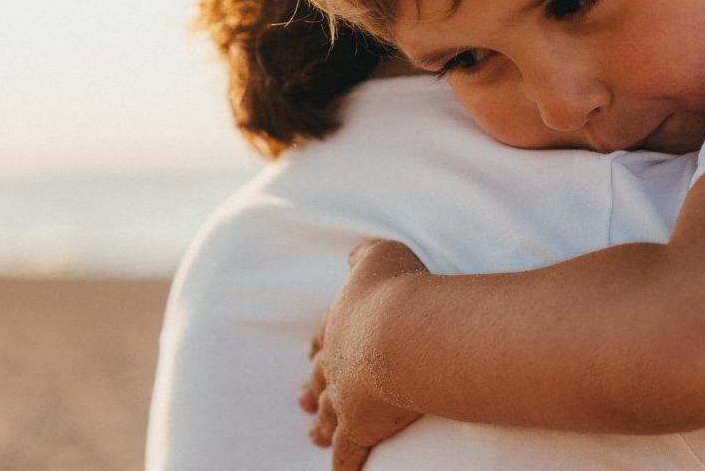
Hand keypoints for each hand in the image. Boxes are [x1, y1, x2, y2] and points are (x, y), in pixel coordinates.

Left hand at [299, 239, 428, 469]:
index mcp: (341, 323)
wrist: (402, 332)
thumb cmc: (397, 290)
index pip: (326, 336)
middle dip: (312, 388)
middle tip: (301, 400)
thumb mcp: (380, 256)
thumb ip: (364, 255)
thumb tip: (353, 254)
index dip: (321, 344)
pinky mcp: (359, 427)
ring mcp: (345, 397)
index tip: (312, 353)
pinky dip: (342, 465)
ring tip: (311, 434)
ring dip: (320, 424)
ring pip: (327, 415)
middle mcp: (337, 361)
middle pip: (320, 378)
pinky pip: (347, 452)